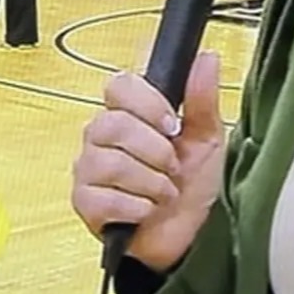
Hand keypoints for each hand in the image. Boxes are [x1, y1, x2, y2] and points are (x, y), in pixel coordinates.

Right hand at [71, 51, 224, 274]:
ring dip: (149, 182)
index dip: (147, 103)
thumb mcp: (207, 137)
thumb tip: (207, 57)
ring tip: (164, 192)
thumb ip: (201, 96)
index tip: (173, 123)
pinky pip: (103, 198)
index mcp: (128, 111)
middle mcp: (102, 135)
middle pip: (114, 124)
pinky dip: (136, 207)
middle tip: (173, 166)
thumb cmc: (195, 183)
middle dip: (155, 150)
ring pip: (110, 162)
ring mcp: (90, 169)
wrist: (192, 235)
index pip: (119, 86)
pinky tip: (147, 210)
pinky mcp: (85, 204)